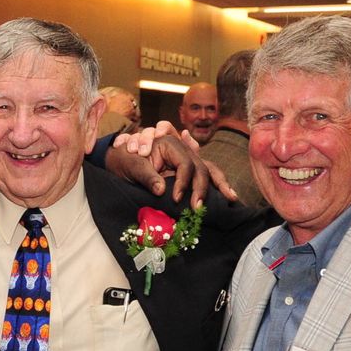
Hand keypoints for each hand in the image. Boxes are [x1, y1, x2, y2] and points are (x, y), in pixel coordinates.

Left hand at [107, 121, 225, 207]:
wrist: (119, 160)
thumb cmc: (124, 160)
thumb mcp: (131, 166)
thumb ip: (146, 176)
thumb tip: (161, 190)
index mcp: (170, 143)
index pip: (185, 163)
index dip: (183, 181)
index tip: (176, 198)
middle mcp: (182, 150)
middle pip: (201, 167)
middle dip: (202, 187)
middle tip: (197, 208)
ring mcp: (186, 160)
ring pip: (209, 169)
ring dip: (219, 184)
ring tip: (231, 197)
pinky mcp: (186, 171)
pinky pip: (205, 175)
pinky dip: (216, 184)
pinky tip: (229, 195)